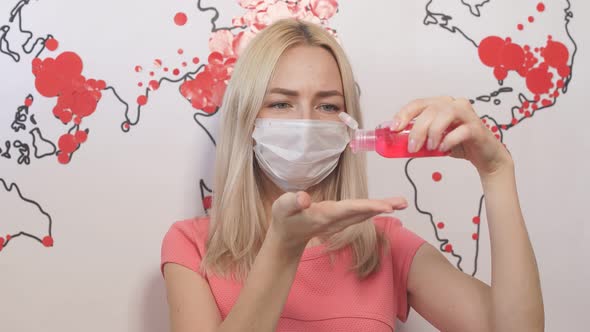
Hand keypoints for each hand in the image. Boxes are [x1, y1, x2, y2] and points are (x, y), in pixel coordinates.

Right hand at [268, 191, 407, 253]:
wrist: (287, 238)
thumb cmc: (284, 219)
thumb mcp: (282, 208)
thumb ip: (292, 202)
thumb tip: (304, 197)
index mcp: (324, 215)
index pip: (349, 209)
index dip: (367, 206)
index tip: (385, 206)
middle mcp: (335, 219)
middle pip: (362, 212)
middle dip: (382, 207)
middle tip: (403, 202)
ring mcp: (339, 221)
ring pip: (363, 214)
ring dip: (382, 207)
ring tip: (402, 202)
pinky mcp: (340, 220)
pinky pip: (360, 214)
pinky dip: (373, 208)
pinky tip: (386, 205)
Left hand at [393, 96, 512, 176]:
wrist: (484, 156)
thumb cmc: (459, 144)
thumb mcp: (433, 141)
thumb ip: (419, 138)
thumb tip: (397, 143)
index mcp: (441, 104)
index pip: (418, 103)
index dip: (404, 114)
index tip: (395, 128)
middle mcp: (453, 105)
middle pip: (430, 110)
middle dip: (417, 130)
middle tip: (412, 147)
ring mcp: (467, 114)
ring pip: (444, 115)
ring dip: (432, 133)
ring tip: (430, 147)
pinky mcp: (477, 127)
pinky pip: (460, 131)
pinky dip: (448, 141)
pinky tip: (444, 149)